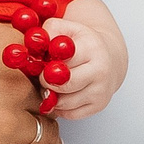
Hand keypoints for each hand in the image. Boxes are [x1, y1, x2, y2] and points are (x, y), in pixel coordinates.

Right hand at [0, 7, 60, 143]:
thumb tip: (14, 40)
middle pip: (48, 101)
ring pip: (46, 134)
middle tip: (35, 114)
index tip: (40, 84)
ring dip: (45, 137)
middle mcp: (13, 86)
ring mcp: (3, 124)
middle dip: (42, 106)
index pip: (48, 64)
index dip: (44, 75)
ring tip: (43, 143)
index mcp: (8, 49)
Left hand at [35, 0, 127, 121]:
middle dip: (47, 83)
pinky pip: (69, 114)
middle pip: (63, 86)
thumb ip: (47, 32)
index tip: (42, 66)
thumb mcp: (66, 28)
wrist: (110, 56)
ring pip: (64, 103)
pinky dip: (61, 106)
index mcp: (91, 48)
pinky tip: (62, 94)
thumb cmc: (83, 43)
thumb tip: (33, 45)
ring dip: (52, 96)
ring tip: (53, 84)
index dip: (46, 68)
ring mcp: (101, 91)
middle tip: (45, 76)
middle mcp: (100, 71)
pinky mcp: (99, 106)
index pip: (62, 64)